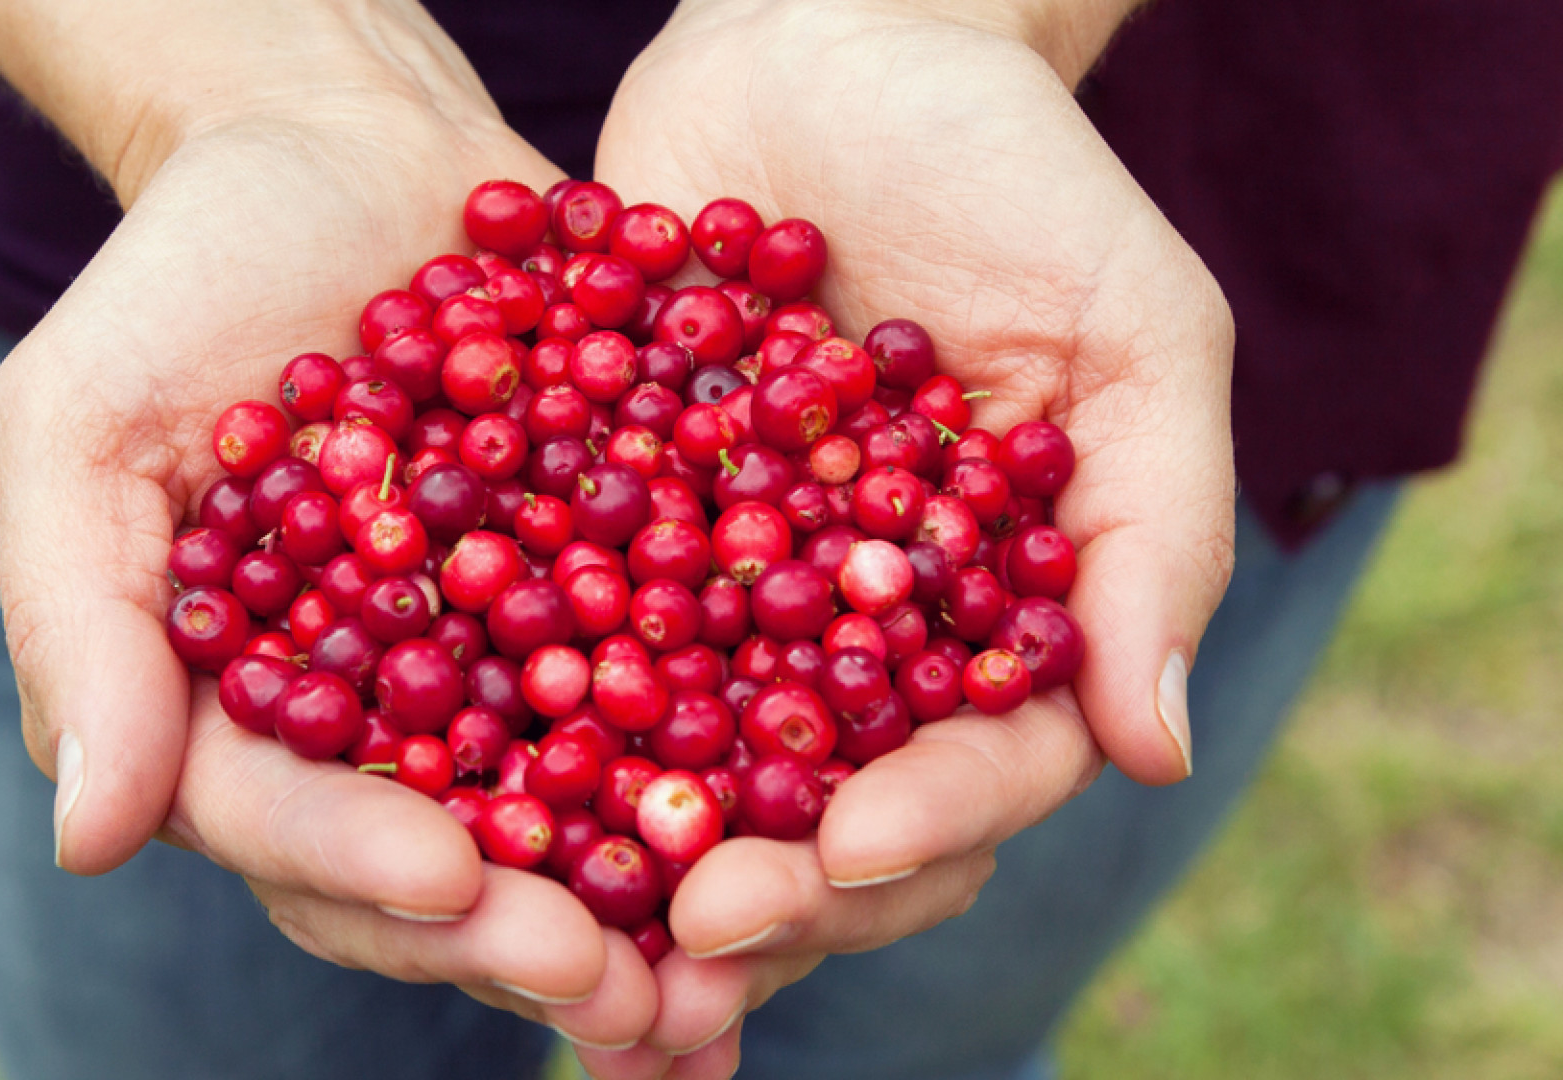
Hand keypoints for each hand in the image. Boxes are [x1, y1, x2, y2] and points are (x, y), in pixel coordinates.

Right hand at [0, 22, 656, 1047]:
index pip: (278, 822)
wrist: (342, 155)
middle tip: (617, 982)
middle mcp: (363, 726)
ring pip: (556, 822)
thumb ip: (80, 626)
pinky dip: (724, 770)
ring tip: (727, 964)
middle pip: (432, 864)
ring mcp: (484, 678)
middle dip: (517, 933)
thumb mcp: (82, 426)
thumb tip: (91, 842)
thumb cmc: (183, 279)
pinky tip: (805, 826)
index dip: (360, 862)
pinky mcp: (595, 612)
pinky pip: (662, 701)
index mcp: (226, 714)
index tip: (451, 879)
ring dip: (639, 906)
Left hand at [581, 2, 1235, 1073]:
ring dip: (629, 850)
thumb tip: (1156, 753)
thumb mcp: (1134, 330)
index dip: (920, 823)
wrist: (832, 38)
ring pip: (682, 759)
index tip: (845, 851)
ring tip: (567, 919)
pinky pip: (557, 633)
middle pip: (823, 805)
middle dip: (768, 878)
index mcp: (993, 619)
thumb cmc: (1014, 171)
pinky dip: (513, 707)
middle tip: (691, 932)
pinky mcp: (604, 526)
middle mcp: (856, 633)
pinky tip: (454, 775)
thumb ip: (1155, 532)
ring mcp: (725, 591)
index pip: (979, 765)